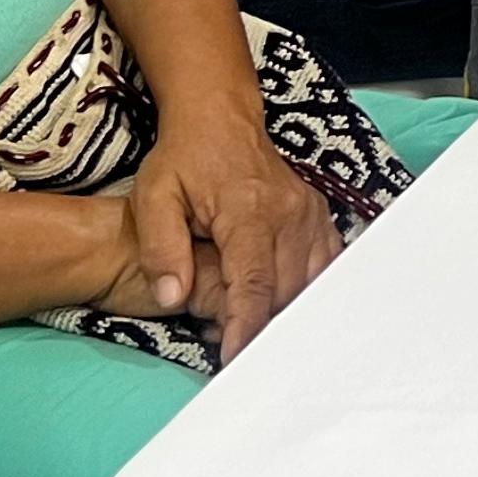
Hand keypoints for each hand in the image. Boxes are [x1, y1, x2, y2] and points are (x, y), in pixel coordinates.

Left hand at [112, 103, 335, 357]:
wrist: (219, 117)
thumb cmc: (183, 158)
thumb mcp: (153, 197)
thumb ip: (161, 248)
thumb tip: (171, 297)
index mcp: (248, 210)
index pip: (254, 282)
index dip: (246, 326)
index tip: (233, 359)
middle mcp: (288, 213)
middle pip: (286, 290)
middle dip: (260, 325)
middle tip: (225, 346)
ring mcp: (308, 214)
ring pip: (309, 283)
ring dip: (283, 311)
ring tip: (247, 327)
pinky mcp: (317, 216)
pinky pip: (324, 265)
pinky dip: (306, 291)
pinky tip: (280, 303)